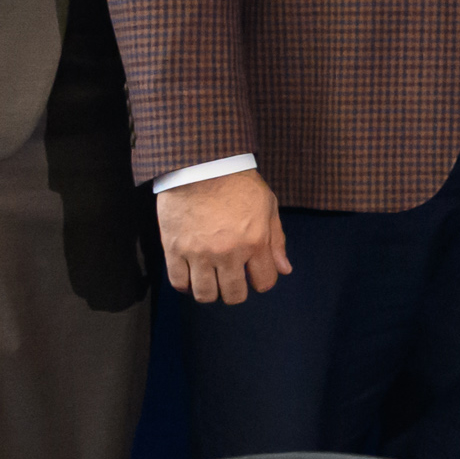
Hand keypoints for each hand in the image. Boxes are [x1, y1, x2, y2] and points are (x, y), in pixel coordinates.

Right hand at [160, 169, 289, 305]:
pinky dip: (186, 285)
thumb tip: (285, 270)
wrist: (199, 163)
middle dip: (236, 291)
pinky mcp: (174, 249)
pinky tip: (191, 275)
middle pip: (234, 295)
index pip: (264, 283)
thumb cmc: (237, 182)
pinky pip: (179, 283)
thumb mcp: (267, 204)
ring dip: (210, 291)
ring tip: (210, 278)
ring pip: (206, 295)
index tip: (254, 273)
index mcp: (255, 241)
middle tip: (230, 279)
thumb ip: (277, 239)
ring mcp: (199, 253)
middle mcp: (228, 252)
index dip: (261, 281)